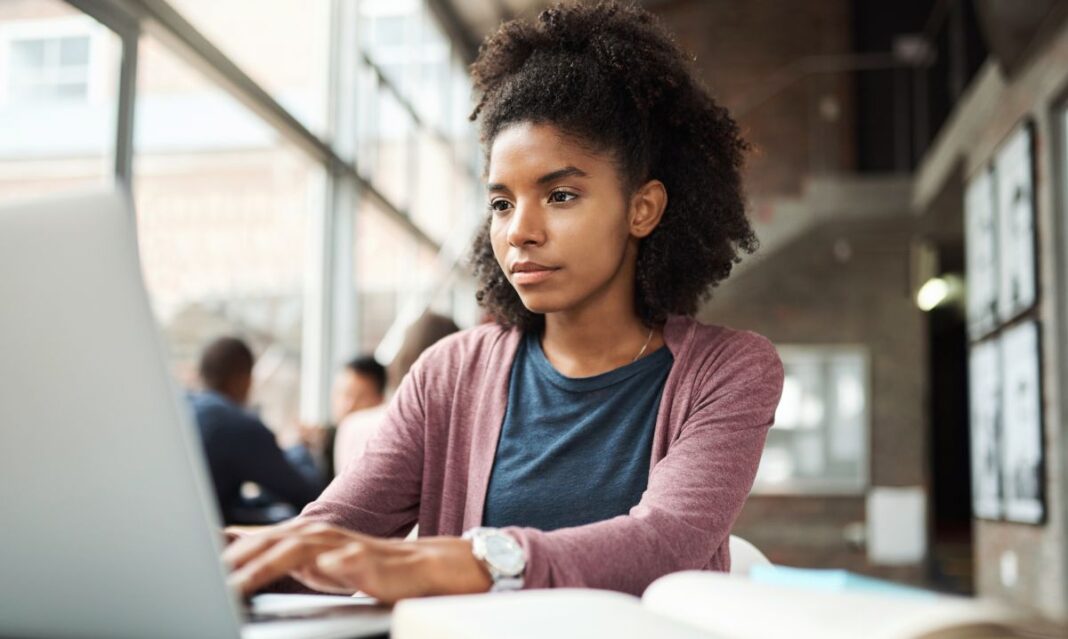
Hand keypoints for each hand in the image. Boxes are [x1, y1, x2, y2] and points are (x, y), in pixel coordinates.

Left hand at [222, 520, 492, 602]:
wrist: (421, 566)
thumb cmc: (363, 566)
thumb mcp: (312, 564)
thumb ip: (277, 558)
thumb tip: (233, 561)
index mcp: (301, 535)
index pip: (252, 537)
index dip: (219, 542)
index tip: (182, 550)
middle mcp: (317, 534)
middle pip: (266, 542)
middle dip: (232, 559)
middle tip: (200, 578)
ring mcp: (341, 545)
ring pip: (296, 550)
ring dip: (263, 565)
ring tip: (235, 582)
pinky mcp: (365, 560)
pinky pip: (342, 564)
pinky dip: (326, 567)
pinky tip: (314, 573)